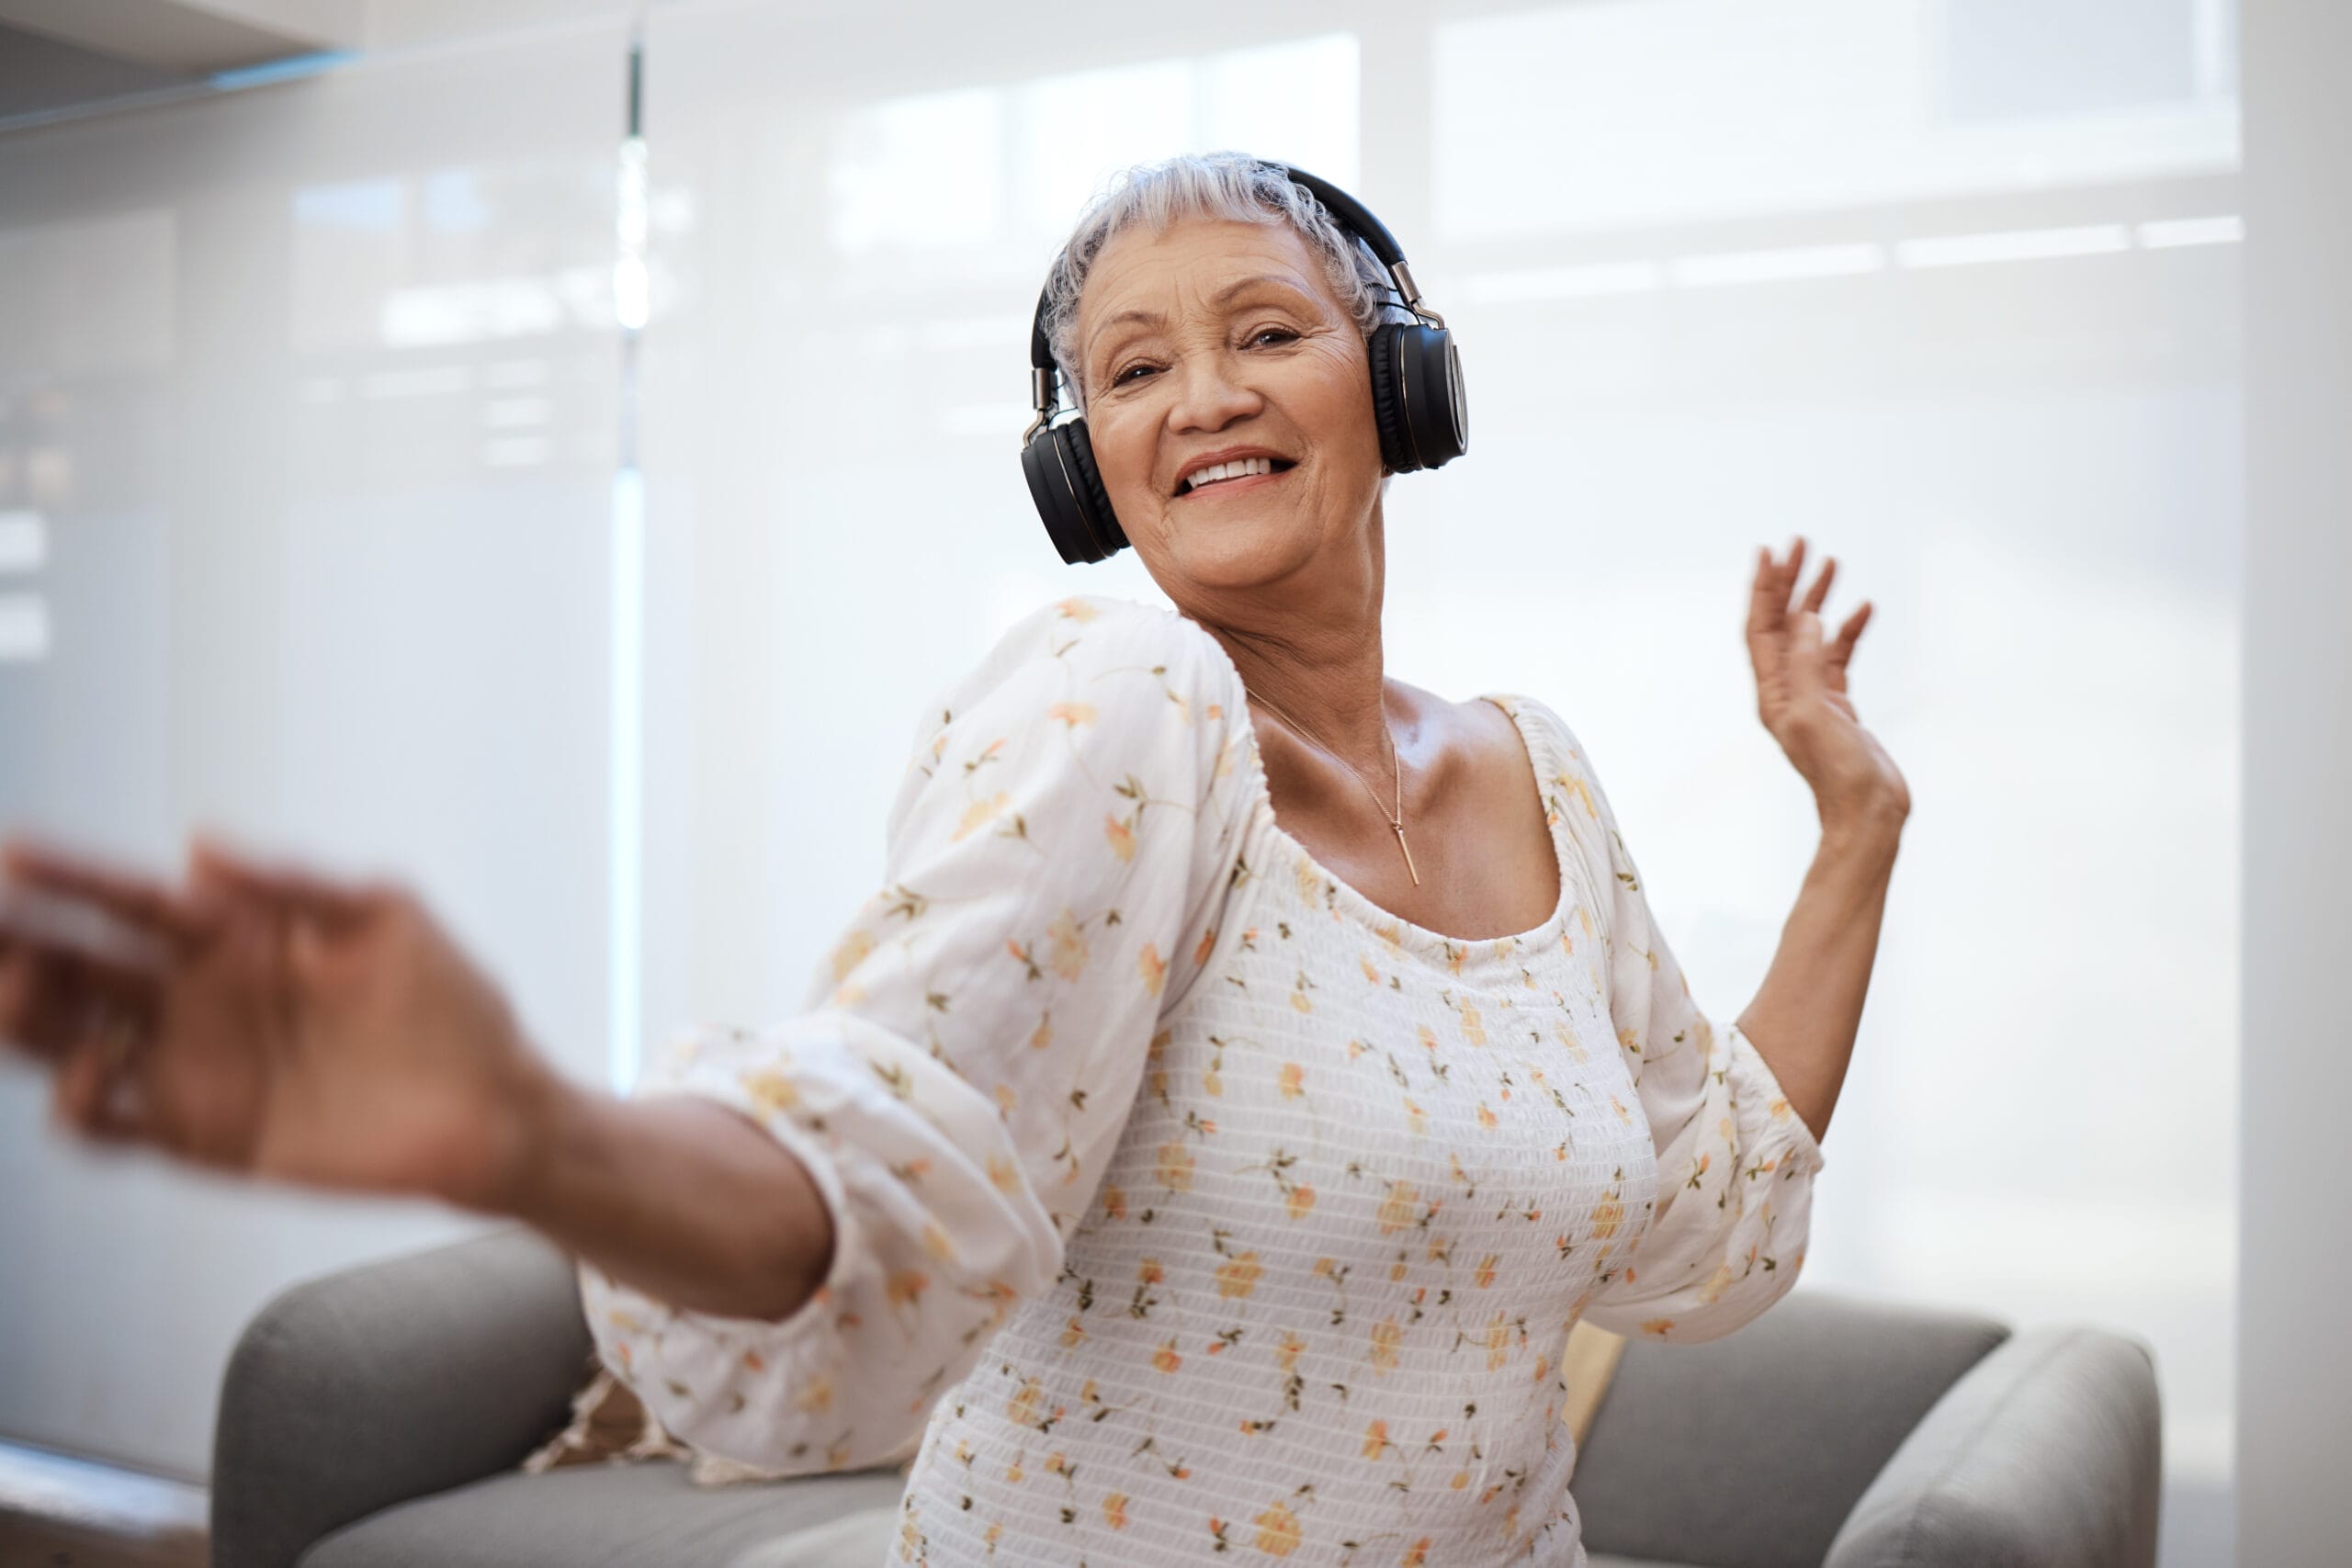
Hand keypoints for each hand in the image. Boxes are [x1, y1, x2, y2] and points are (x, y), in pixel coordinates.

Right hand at [0, 832, 562, 1211]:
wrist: (496, 1107)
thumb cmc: (452, 1005)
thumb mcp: (386, 917)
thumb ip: (294, 883)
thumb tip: (199, 844)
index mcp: (238, 937)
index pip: (130, 900)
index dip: (70, 877)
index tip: (16, 853)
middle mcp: (202, 999)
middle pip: (79, 967)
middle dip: (20, 946)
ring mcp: (196, 1067)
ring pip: (73, 1040)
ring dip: (27, 1020)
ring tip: (10, 991)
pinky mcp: (205, 1136)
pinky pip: (110, 1123)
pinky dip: (80, 1102)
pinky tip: (91, 1071)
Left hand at [1746, 536, 1910, 833]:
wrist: (1868, 812)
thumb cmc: (1838, 773)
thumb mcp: (1816, 713)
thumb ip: (1808, 664)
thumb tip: (1805, 617)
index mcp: (1772, 693)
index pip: (1760, 629)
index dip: (1763, 589)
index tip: (1770, 551)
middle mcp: (1786, 690)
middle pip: (1781, 624)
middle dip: (1790, 583)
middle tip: (1803, 543)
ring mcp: (1813, 696)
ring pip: (1810, 635)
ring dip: (1818, 599)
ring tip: (1832, 563)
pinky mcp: (1839, 704)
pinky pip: (1839, 656)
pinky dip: (1849, 630)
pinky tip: (1864, 608)